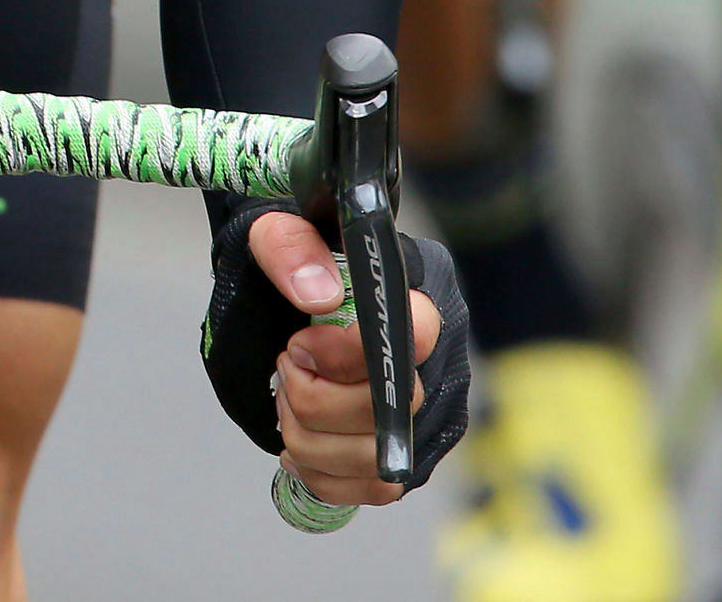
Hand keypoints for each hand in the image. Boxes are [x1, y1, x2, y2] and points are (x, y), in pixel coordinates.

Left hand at [200, 204, 471, 505]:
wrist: (300, 294)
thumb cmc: (300, 262)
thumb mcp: (279, 230)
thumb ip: (292, 248)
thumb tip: (319, 298)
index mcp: (424, 289)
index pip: (409, 337)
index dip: (344, 354)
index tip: (300, 341)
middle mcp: (442, 358)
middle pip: (386, 411)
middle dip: (312, 397)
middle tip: (286, 365)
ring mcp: (434, 414)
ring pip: (374, 460)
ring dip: (308, 437)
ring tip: (289, 397)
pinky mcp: (415, 456)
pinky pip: (374, 491)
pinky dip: (321, 473)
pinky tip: (300, 438)